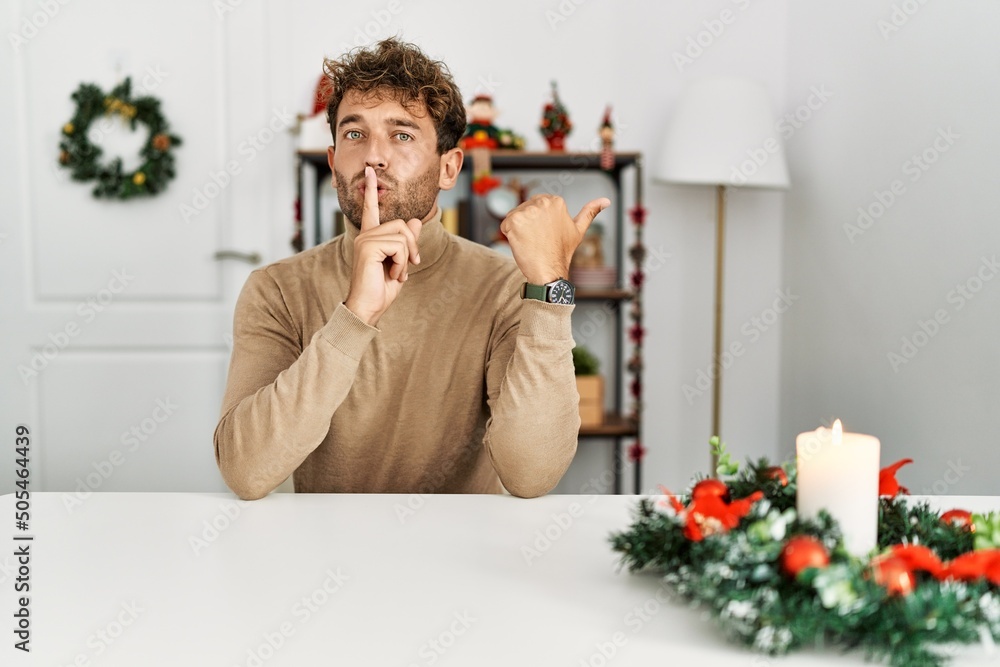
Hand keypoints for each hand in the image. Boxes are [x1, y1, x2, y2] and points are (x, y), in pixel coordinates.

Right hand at [343, 166, 421, 325]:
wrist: (368, 308)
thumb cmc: (380, 289)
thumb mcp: (400, 263)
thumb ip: (407, 242)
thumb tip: (415, 221)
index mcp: (370, 237)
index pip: (371, 209)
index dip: (371, 190)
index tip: (370, 172)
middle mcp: (365, 235)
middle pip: (401, 224)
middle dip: (412, 246)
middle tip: (410, 266)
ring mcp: (365, 240)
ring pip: (402, 235)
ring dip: (407, 257)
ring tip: (399, 273)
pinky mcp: (368, 247)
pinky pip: (398, 246)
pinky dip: (402, 263)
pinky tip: (394, 275)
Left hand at [500, 194, 610, 284]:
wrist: (549, 271)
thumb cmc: (562, 252)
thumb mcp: (578, 230)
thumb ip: (590, 212)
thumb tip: (606, 200)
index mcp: (556, 201)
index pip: (535, 205)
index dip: (538, 222)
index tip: (545, 234)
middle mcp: (541, 202)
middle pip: (523, 209)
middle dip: (527, 225)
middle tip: (538, 240)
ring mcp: (527, 211)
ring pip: (514, 217)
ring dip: (518, 230)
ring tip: (531, 242)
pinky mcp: (514, 221)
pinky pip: (505, 225)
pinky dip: (509, 235)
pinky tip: (522, 243)